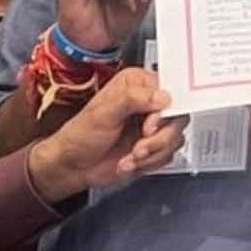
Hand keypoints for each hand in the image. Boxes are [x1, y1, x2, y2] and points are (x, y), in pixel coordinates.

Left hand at [28, 68, 186, 200]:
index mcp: (137, 85)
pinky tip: (128, 162)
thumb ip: (133, 99)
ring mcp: (152, 126)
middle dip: (158, 139)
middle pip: (177, 118)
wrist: (73, 166)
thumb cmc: (81, 135)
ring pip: (174, 139)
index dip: (165, 112)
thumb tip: (162, 96)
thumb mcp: (104, 112)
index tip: (150, 126)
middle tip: (139, 147)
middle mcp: (148, 103)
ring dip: (151, 154)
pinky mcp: (153, 146)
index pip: (169, 91)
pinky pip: (167, 156)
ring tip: (130, 157)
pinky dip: (148, 164)